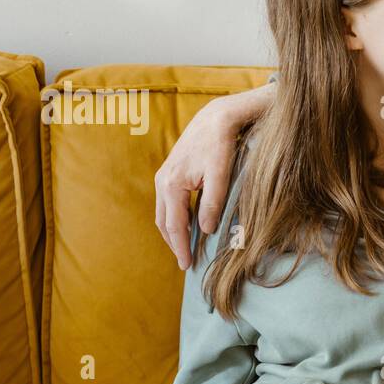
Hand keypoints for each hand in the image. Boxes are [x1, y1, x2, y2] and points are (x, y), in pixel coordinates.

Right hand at [154, 82, 274, 269]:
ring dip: (174, 232)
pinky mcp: (171, 174)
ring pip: (164, 213)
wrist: (216, 117)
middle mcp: (162, 181)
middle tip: (186, 263)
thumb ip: (212, 203)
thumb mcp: (220, 174)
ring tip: (186, 250)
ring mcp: (164, 177)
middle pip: (164, 222)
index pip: (174, 225)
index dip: (181, 248)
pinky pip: (169, 204)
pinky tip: (188, 227)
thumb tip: (205, 231)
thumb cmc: (220, 144)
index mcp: (172, 184)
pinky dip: (175, 219)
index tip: (187, 266)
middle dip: (174, 244)